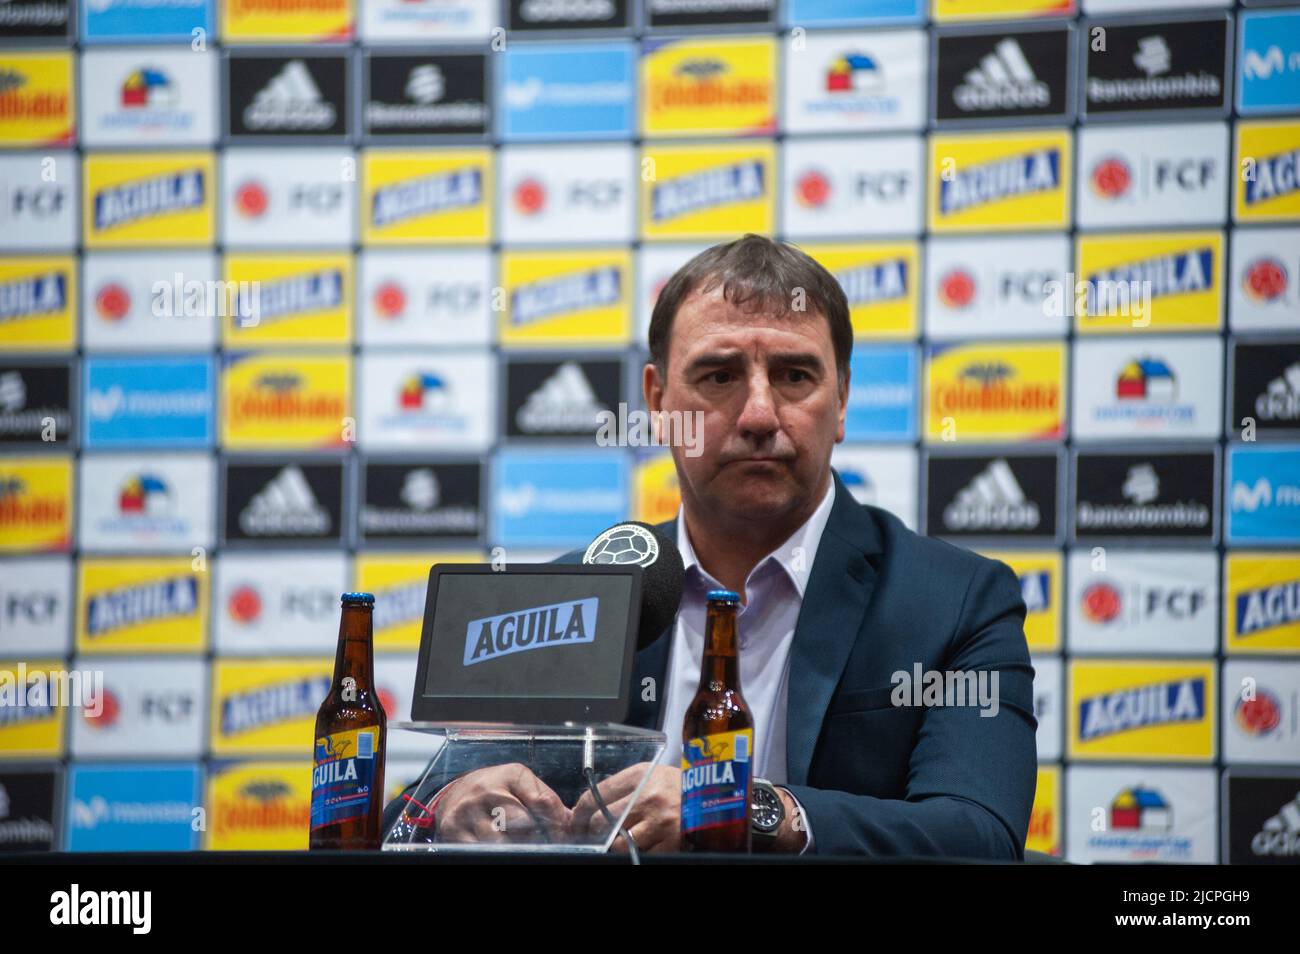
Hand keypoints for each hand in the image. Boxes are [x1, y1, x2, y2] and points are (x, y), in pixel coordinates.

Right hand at [434, 763, 569, 844]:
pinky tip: (500, 848)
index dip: (557, 823)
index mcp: (511, 775)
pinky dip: (495, 851)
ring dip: (515, 847)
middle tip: (541, 843)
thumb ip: (545, 799)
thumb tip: (570, 821)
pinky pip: (483, 850)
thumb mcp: (520, 784)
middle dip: (538, 837)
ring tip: (518, 845)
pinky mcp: (455, 832)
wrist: (455, 795)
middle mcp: (488, 791)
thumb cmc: (494, 790)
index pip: (543, 802)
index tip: (561, 835)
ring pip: (504, 841)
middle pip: (525, 824)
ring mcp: (469, 812)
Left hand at [571, 763, 681, 852]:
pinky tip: (643, 845)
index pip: (595, 796)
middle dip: (593, 832)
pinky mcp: (670, 843)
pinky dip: (639, 852)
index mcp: (640, 775)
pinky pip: (641, 854)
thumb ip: (625, 787)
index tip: (576, 821)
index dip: (580, 813)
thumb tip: (590, 807)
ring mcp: (660, 822)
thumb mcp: (652, 776)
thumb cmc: (679, 786)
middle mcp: (648, 797)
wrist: (716, 796)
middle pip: (602, 822)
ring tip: (619, 841)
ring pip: (619, 843)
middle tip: (590, 836)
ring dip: (616, 845)